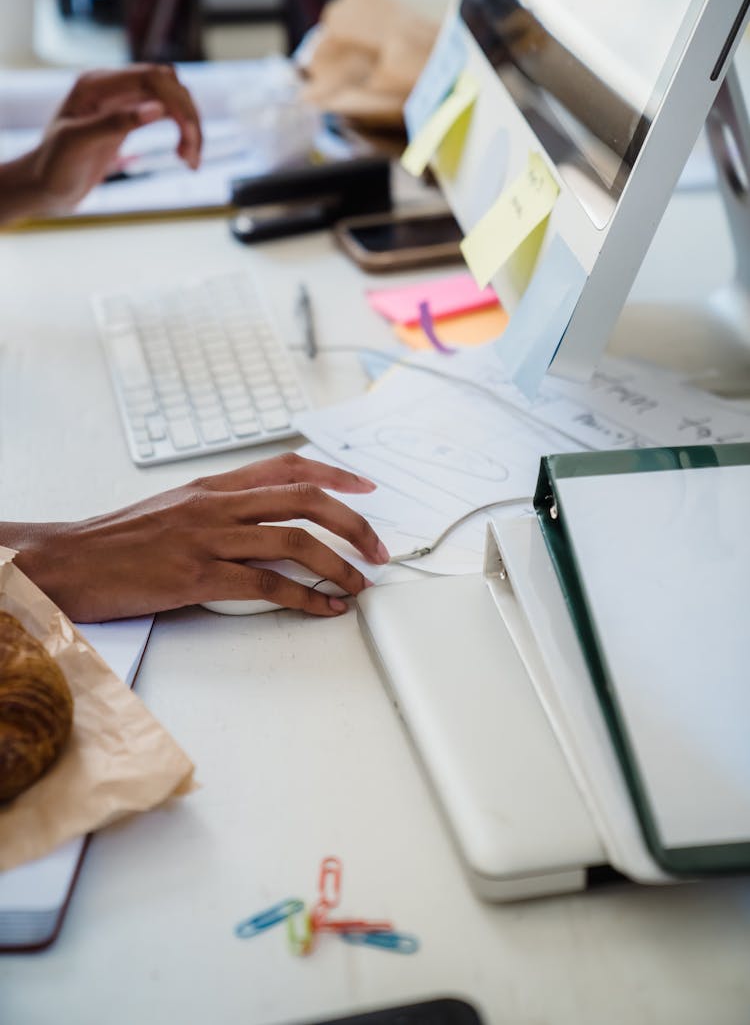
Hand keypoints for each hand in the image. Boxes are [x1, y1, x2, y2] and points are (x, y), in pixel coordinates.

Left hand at [0, 65, 201, 222]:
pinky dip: (182, 134)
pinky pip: (167, 115)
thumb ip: (115, 123)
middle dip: (188, 117)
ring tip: (191, 162)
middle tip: (193, 156)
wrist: (45, 187)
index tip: (189, 137)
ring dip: (190, 128)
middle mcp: (112, 87)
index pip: (152, 77)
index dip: (178, 103)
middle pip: (169, 86)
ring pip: (173, 101)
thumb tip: (158, 109)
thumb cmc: (54, 166)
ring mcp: (123, 102)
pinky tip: (185, 158)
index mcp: (96, 85)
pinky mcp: (130, 119)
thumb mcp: (78, 144)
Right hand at [5, 454, 388, 622]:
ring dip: (339, 564)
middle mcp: (218, 504)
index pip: (288, 466)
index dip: (335, 473)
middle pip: (305, 500)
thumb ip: (222, 507)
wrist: (71, 559)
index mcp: (215, 485)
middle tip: (379, 547)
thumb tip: (267, 519)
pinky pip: (267, 585)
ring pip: (294, 542)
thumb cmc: (122, 539)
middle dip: (353, 523)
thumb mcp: (176, 507)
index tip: (367, 488)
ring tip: (360, 583)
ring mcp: (209, 539)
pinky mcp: (197, 577)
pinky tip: (325, 607)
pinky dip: (306, 597)